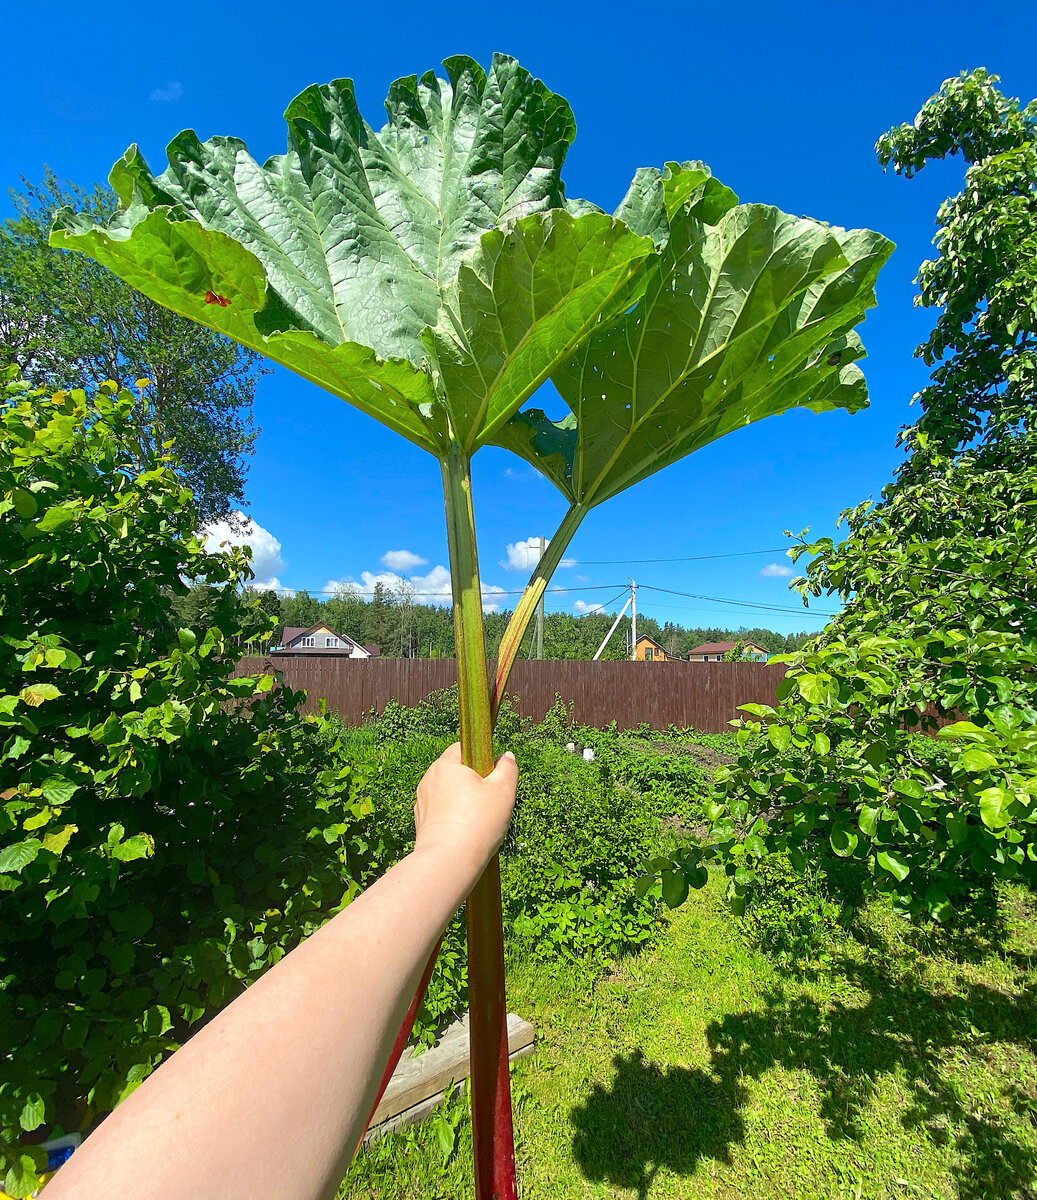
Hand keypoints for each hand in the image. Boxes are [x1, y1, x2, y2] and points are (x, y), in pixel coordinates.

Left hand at [413, 743, 516, 877]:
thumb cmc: (478, 823)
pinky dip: (453, 817)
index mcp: (446, 765)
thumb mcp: (503, 792)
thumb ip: (507, 769)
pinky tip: (466, 833)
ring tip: (478, 822)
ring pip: (449, 793)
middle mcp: (429, 779)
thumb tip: (506, 757)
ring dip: (463, 802)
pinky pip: (441, 811)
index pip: (463, 748)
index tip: (492, 778)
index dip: (481, 759)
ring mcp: (422, 801)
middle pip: (456, 771)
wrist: (449, 862)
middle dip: (473, 783)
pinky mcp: (420, 821)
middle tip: (489, 802)